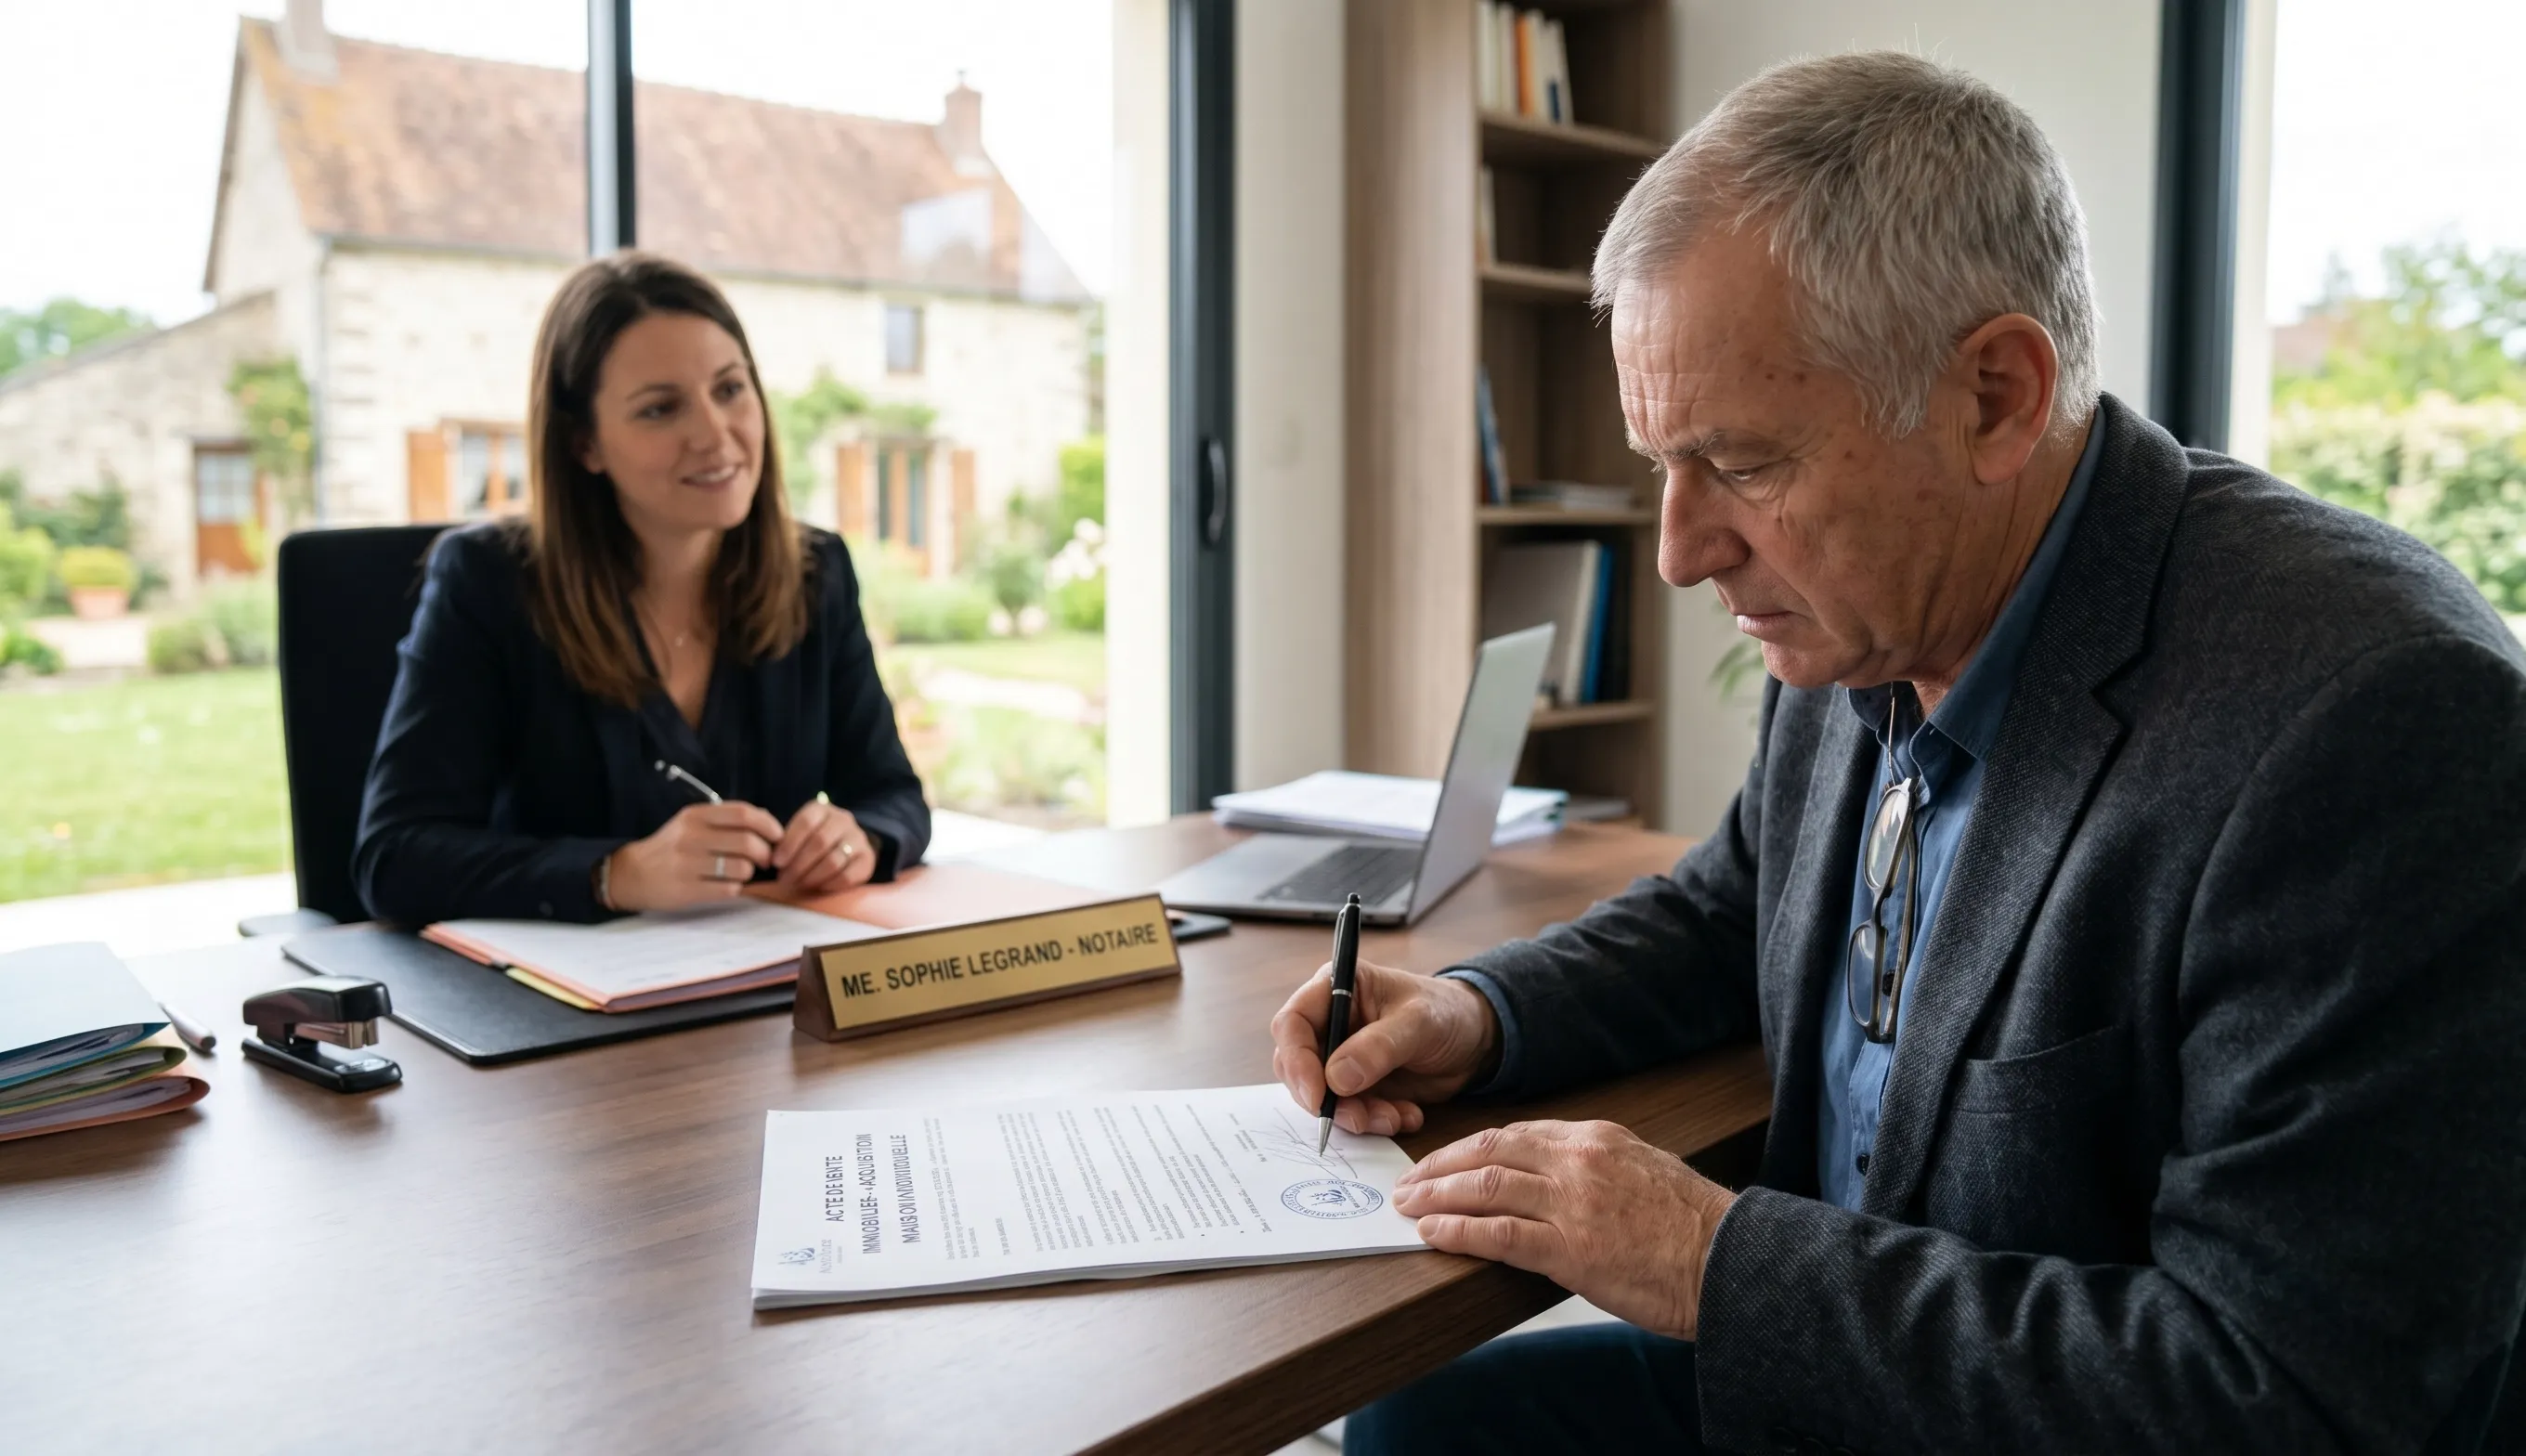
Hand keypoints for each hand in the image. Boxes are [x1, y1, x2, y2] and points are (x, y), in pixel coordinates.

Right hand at [604, 801, 783, 910]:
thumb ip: (726, 819)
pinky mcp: (686, 890)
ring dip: (750, 873)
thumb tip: (766, 819)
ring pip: (741, 868)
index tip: (777, 836)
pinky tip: (726, 885)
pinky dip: (735, 888)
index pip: (743, 814)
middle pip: (747, 842)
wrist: (631, 874)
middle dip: (765, 853)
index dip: (768, 825)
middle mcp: (691, 837)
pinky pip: (728, 889)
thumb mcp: (692, 823)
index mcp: (696, 816)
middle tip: (764, 860)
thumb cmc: (671, 847)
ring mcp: (687, 864)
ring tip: (741, 873)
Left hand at [772, 798, 876, 894]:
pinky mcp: (867, 859)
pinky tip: (817, 888)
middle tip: (785, 879)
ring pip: (833, 861)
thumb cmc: (812, 839)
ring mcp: (858, 838)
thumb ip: (781, 837)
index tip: (776, 863)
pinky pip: (847, 876)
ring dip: (811, 877)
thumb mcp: (798, 831)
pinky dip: (828, 885)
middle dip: (798, 864)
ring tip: (798, 885)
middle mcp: (843, 819)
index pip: (805, 822)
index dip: (789, 844)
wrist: (846, 844)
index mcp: (822, 809)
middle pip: (820, 842)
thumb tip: (764, 849)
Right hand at [1269, 959, 1499, 1136]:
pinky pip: (1348, 1113)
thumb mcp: (1419, 1023)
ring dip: (1355, 1116)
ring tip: (1394, 1118)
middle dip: (1325, 1099)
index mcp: (1334, 989)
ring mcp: (1340, 1058)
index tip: (1318, 1096)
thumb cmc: (1447, 1012)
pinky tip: (1407, 1115)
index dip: (1296, 1060)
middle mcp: (1329, 1024)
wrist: (1475, 1040)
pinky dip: (1375, 1122)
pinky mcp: (1356, 1087)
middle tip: (1358, 1118)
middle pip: (1296, 1066)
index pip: (1292, 1023)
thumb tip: (1336, 1078)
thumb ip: (1378, 1047)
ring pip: (1322, 1097)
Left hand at [1394, 1120, 1735, 1339]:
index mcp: (1596, 1138)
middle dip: (1439, 1168)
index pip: (1514, 1134)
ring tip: (1409, 1209)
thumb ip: (1596, 1169)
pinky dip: (1457, 1232)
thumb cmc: (1694, 1229)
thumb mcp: (1644, 1173)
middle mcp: (1578, 1160)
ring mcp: (1572, 1202)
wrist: (1730, 1262)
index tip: (1442, 1163)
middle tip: (1408, 1184)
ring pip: (1484, 1187)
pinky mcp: (1570, 1248)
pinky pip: (1497, 1234)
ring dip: (1437, 1198)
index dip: (1468, 1150)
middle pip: (1488, 1151)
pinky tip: (1433, 1236)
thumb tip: (1554, 1182)